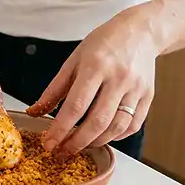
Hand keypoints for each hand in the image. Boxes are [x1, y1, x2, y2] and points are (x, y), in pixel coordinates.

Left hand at [26, 7, 157, 155]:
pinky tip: (102, 136)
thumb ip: (54, 89)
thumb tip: (35, 112)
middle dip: (77, 142)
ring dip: (96, 142)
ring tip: (79, 145)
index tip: (48, 143)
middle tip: (62, 151)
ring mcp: (136, 89)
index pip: (76, 106)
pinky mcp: (149, 97)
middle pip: (98, 121)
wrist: (139, 32)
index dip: (60, 129)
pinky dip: (116, 136)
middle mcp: (118, 79)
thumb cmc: (102, 44)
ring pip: (117, 127)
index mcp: (95, 67)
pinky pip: (133, 125)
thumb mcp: (73, 61)